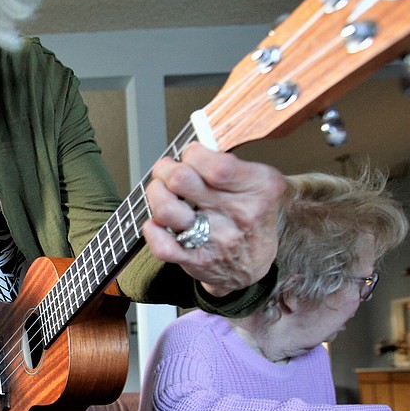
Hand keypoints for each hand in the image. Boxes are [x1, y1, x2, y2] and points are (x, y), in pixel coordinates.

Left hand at [143, 144, 283, 296]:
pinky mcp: (196, 260)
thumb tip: (192, 146)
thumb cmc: (251, 215)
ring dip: (155, 194)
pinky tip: (156, 223)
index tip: (190, 154)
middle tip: (167, 170)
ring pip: (166, 209)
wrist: (254, 264)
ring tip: (160, 191)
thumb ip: (229, 162)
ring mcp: (215, 239)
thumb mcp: (258, 181)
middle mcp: (238, 214)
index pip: (216, 165)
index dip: (193, 154)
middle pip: (182, 180)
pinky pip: (162, 246)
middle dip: (165, 168)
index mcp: (257, 189)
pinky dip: (151, 230)